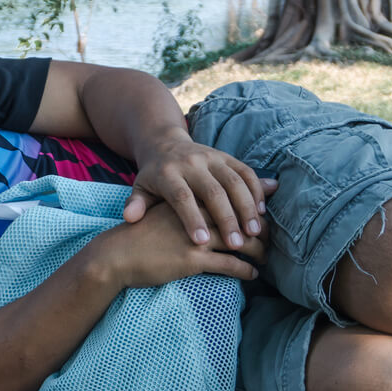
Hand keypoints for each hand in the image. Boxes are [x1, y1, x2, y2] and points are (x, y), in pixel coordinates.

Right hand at [92, 201, 266, 289]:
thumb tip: (210, 209)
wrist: (114, 255)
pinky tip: (252, 274)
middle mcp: (197, 214)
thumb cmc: (138, 237)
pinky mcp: (192, 259)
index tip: (261, 219)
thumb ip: (186, 207)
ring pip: (240, 241)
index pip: (231, 198)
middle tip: (269, 240)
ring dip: (258, 251)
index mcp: (190, 198)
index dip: (250, 209)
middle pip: (240, 217)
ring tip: (265, 259)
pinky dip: (245, 270)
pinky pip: (229, 264)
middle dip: (260, 229)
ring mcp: (195, 237)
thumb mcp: (163, 213)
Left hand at [123, 131, 277, 249]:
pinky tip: (261, 213)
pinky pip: (246, 172)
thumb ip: (135, 203)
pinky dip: (256, 191)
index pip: (182, 197)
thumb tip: (130, 218)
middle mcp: (191, 163)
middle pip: (212, 191)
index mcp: (168, 174)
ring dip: (246, 207)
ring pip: (234, 181)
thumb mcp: (139, 188)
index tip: (201, 242)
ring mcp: (212, 157)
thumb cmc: (152, 177)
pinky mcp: (227, 156)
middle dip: (226, 218)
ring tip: (254, 232)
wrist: (164, 144)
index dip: (192, 219)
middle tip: (236, 244)